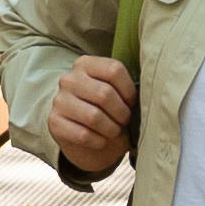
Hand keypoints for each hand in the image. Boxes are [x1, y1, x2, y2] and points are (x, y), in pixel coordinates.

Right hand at [49, 53, 140, 179]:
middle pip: (105, 94)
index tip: (131, 102)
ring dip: (111, 129)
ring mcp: (59, 101)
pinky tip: (101, 140)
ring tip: (114, 131)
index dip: (129, 90)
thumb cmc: (104, 108)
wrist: (79, 131)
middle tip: (124, 120)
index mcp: (85, 64)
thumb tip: (150, 93)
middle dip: (121, 113)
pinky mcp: (54, 123)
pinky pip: (83, 135)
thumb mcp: (112, 90)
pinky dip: (99, 141)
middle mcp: (69, 79)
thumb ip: (124, 87)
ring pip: (94, 117)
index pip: (114, 70)